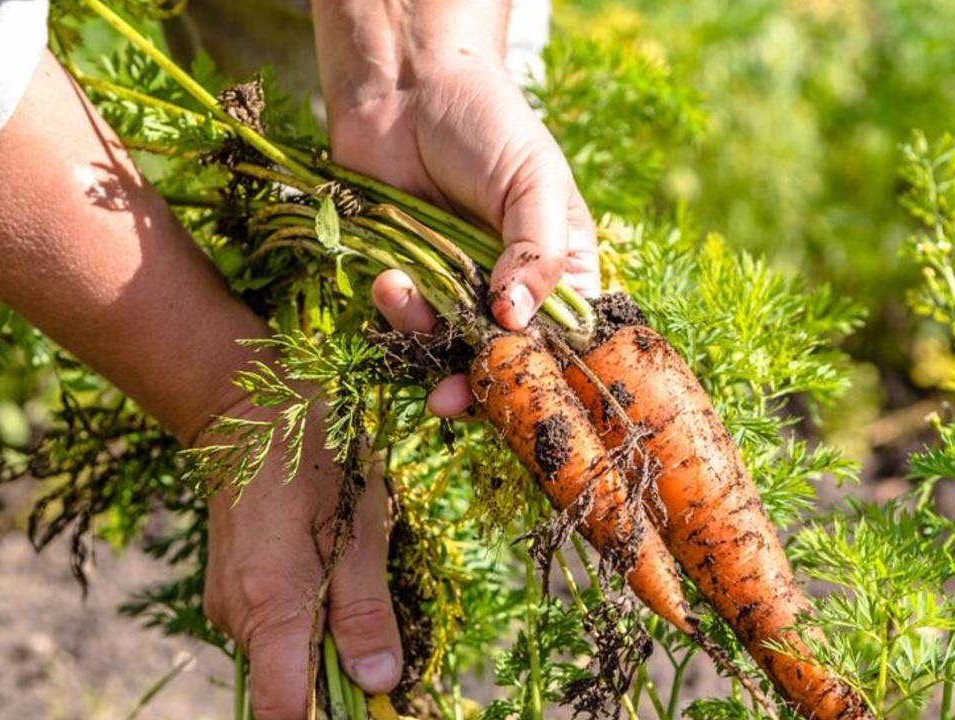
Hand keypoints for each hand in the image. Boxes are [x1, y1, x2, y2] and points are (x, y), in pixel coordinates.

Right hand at [199, 399, 401, 719]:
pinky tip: (316, 562)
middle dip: (333, 667)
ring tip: (340, 569)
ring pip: (279, 656)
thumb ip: (365, 614)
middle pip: (286, 685)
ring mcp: (225, 604)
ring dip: (319, 634)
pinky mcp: (226, 589)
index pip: (282, 710)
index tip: (366, 677)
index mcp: (269, 608)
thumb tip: (379, 684)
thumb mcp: (360, 532)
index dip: (328, 711)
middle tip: (364, 602)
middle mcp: (235, 617)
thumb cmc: (315, 462)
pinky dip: (299, 614)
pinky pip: (269, 628)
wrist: (249, 411)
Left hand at [329, 60, 599, 416]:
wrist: (404, 86)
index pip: (566, 343)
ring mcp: (458, 288)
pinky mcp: (409, 281)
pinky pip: (405, 324)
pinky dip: (395, 312)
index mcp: (563, 270)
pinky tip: (388, 278)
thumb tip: (516, 322)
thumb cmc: (486, 122)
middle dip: (476, 382)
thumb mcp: (533, 179)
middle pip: (505, 361)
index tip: (520, 392)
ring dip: (423, 337)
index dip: (546, 375)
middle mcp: (513, 289)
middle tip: (450, 397)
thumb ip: (537, 252)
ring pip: (448, 350)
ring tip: (401, 291)